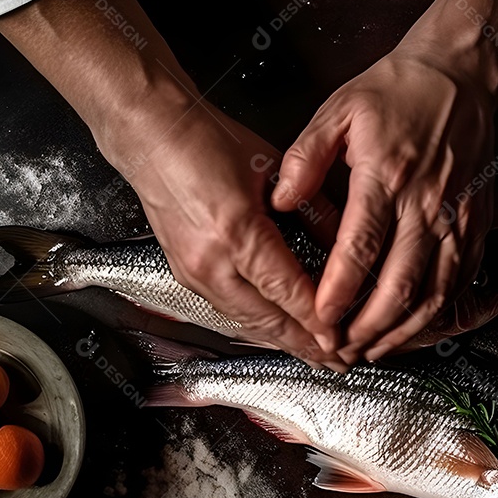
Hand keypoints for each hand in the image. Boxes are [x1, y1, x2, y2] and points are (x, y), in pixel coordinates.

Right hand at [112, 95, 343, 366]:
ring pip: (246, 322)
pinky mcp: (184, 274)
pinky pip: (228, 311)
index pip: (287, 290)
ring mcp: (193, 272)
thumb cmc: (207, 142)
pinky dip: (257, 327)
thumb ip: (312, 209)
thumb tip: (346, 243)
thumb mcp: (274, 169)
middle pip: (267, 320)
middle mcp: (211, 260)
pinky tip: (277, 333)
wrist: (151, 135)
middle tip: (337, 362)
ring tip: (314, 355)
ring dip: (282, 342)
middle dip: (305, 346)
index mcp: (237, 230)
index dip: (317, 320)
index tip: (341, 339)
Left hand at [275, 41, 494, 362]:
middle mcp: (425, 202)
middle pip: (400, 282)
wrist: (459, 73)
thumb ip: (304, 158)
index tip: (321, 319)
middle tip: (345, 348)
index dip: (340, 291)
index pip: (360, 247)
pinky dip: (444, 309)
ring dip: (407, 329)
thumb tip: (281, 201)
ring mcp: (456, 214)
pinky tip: (422, 325)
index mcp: (385, 175)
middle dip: (371, 326)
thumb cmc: (396, 91)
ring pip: (437, 290)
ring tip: (378, 348)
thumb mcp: (338, 110)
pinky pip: (464, 276)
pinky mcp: (477, 219)